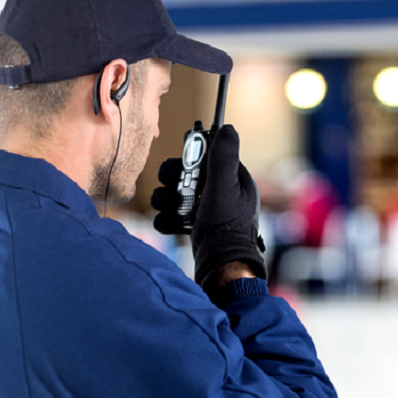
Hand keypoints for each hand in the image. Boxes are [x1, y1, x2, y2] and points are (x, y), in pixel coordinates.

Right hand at [150, 125, 265, 292]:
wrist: (222, 268)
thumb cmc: (227, 227)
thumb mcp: (225, 186)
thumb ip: (223, 157)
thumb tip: (228, 128)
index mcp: (232, 180)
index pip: (206, 157)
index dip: (189, 157)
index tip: (181, 164)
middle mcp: (220, 194)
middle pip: (185, 175)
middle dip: (172, 179)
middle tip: (170, 186)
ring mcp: (207, 212)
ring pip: (175, 195)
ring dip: (165, 199)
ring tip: (167, 207)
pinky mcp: (195, 228)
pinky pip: (172, 216)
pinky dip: (167, 219)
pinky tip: (170, 225)